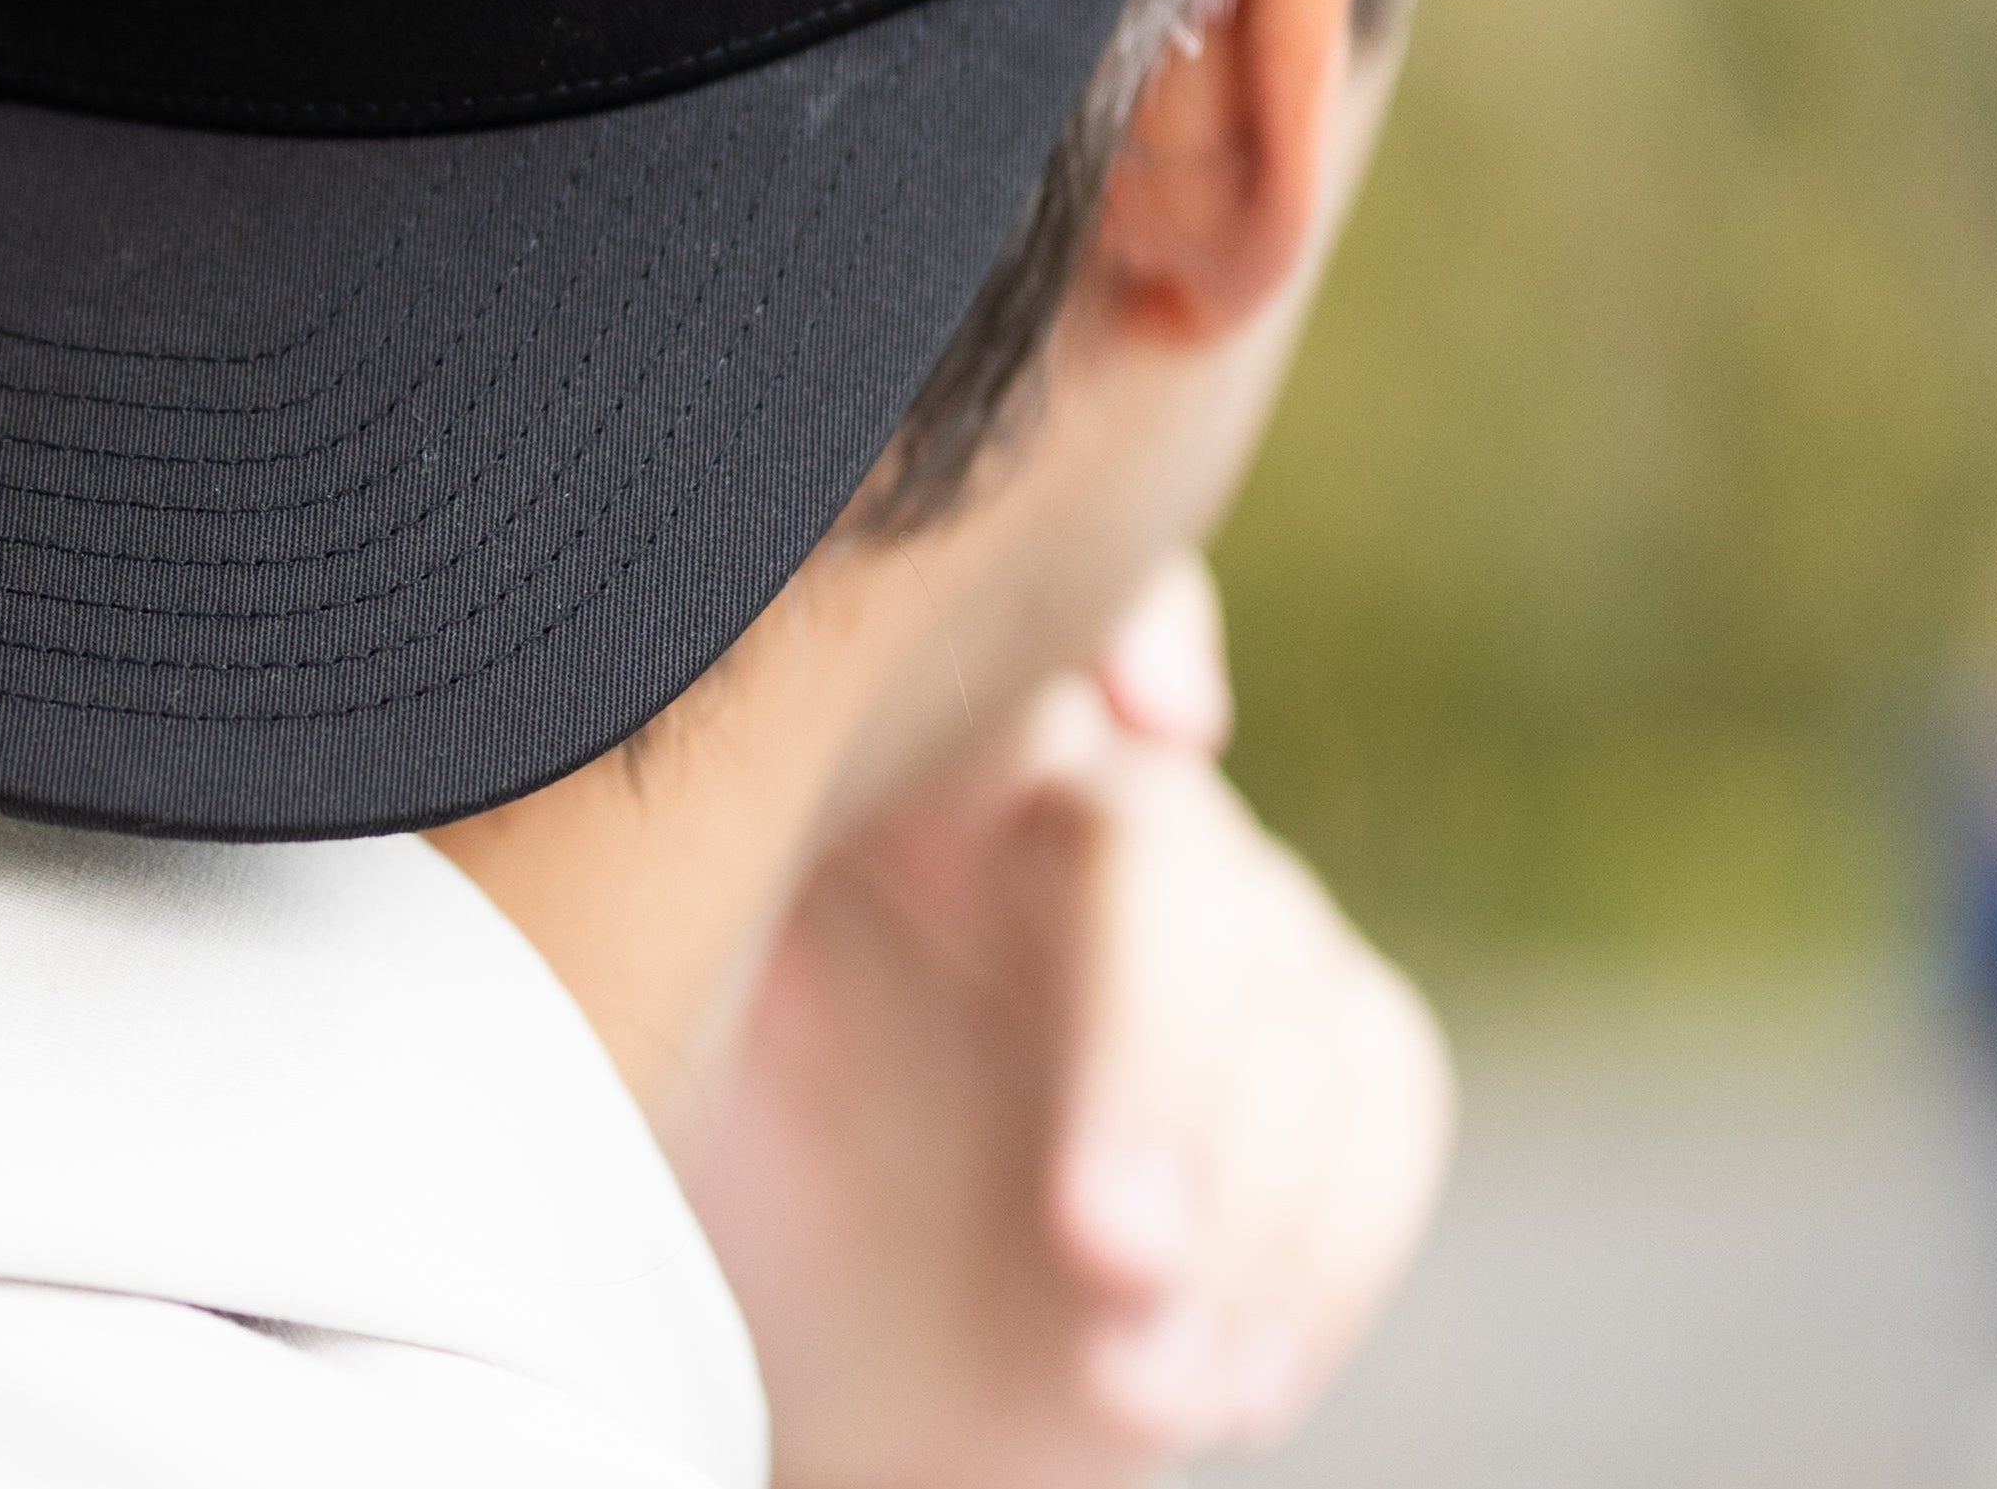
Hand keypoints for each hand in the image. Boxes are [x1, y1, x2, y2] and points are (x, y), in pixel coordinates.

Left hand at [682, 555, 1452, 1485]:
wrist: (781, 1357)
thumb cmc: (655, 1166)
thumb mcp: (622, 1020)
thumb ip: (664, 901)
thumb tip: (638, 797)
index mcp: (872, 737)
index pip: (1008, 614)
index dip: (1117, 613)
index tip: (1161, 720)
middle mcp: (1050, 783)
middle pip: (1156, 843)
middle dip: (1157, 1055)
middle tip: (1106, 1250)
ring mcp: (1192, 902)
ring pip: (1287, 980)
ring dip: (1241, 1204)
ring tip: (1140, 1377)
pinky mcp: (1300, 1036)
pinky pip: (1375, 1087)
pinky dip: (1321, 1246)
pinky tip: (1222, 1383)